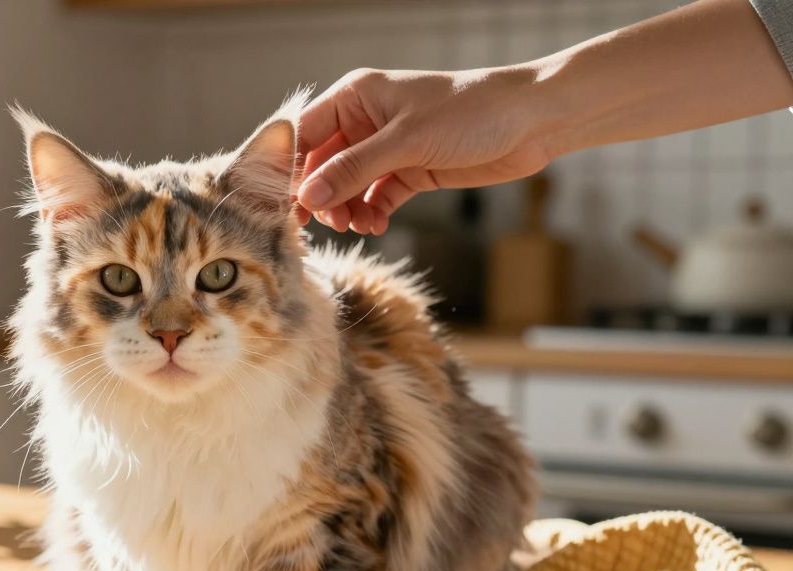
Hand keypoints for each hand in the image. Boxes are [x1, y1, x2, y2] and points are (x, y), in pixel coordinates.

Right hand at [297, 67, 554, 234]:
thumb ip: (353, 170)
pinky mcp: (408, 172)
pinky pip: (373, 198)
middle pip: (321, 166)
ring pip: (346, 188)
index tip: (284, 204)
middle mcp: (364, 122)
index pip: (304, 134)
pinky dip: (370, 214)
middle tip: (323, 225)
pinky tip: (376, 226)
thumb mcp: (406, 141)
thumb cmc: (471, 111)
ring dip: (346, 210)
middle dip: (320, 197)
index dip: (290, 170)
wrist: (532, 121)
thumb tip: (308, 198)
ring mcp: (386, 149)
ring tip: (357, 226)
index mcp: (355, 97)